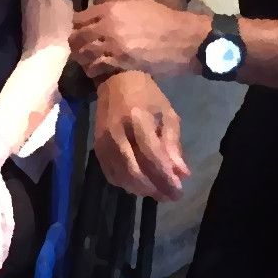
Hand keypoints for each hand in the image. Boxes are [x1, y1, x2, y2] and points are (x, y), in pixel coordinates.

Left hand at [71, 0, 207, 79]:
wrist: (182, 38)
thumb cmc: (163, 20)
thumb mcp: (136, 7)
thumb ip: (115, 13)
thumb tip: (100, 20)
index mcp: (110, 9)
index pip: (79, 18)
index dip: (75, 27)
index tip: (76, 33)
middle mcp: (107, 25)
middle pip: (77, 37)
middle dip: (75, 44)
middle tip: (78, 50)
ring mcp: (113, 44)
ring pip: (84, 53)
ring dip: (83, 59)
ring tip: (86, 62)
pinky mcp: (120, 62)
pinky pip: (96, 67)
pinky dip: (93, 70)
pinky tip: (95, 71)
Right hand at [93, 71, 189, 201]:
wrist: (115, 80)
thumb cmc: (147, 96)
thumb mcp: (167, 114)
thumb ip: (173, 144)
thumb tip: (182, 174)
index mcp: (138, 120)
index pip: (153, 157)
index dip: (166, 179)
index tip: (179, 192)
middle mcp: (117, 133)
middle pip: (135, 172)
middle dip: (154, 189)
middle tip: (169, 197)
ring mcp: (103, 141)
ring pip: (122, 177)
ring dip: (141, 190)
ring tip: (158, 193)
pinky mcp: (96, 147)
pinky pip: (110, 175)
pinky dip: (126, 184)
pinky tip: (140, 185)